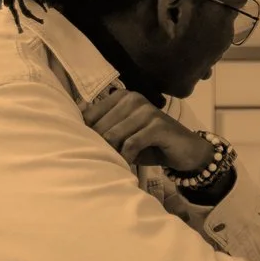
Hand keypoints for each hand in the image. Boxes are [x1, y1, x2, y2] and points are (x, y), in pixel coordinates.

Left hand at [82, 89, 212, 171]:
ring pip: (113, 136)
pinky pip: (131, 144)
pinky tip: (129, 163)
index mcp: (122, 97)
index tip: (93, 151)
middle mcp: (133, 99)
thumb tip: (73, 137)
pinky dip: (126, 157)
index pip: (89, 116)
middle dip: (101, 148)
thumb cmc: (150, 145)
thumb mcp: (123, 136)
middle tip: (108, 161)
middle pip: (100, 128)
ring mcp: (147, 110)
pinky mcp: (158, 125)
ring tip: (118, 163)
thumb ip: (103, 131)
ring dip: (114, 154)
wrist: (186, 152)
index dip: (88, 137)